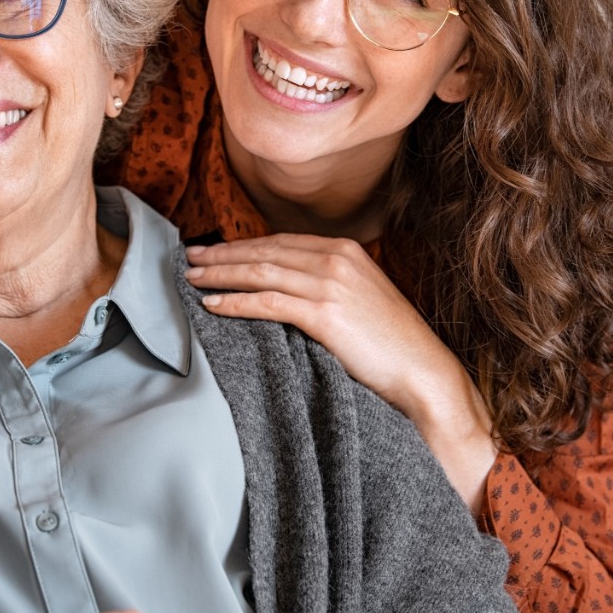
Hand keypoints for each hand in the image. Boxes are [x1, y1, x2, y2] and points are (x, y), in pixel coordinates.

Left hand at [184, 235, 496, 512]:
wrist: (422, 371)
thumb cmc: (390, 342)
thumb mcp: (359, 297)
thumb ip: (325, 282)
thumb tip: (283, 284)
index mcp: (344, 250)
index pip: (279, 242)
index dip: (242, 245)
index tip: (214, 250)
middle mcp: (336, 259)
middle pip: (264, 252)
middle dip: (222, 254)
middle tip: (189, 258)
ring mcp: (330, 284)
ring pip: (260, 273)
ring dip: (220, 274)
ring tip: (192, 279)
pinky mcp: (325, 314)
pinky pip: (268, 302)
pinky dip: (236, 301)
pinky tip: (213, 304)